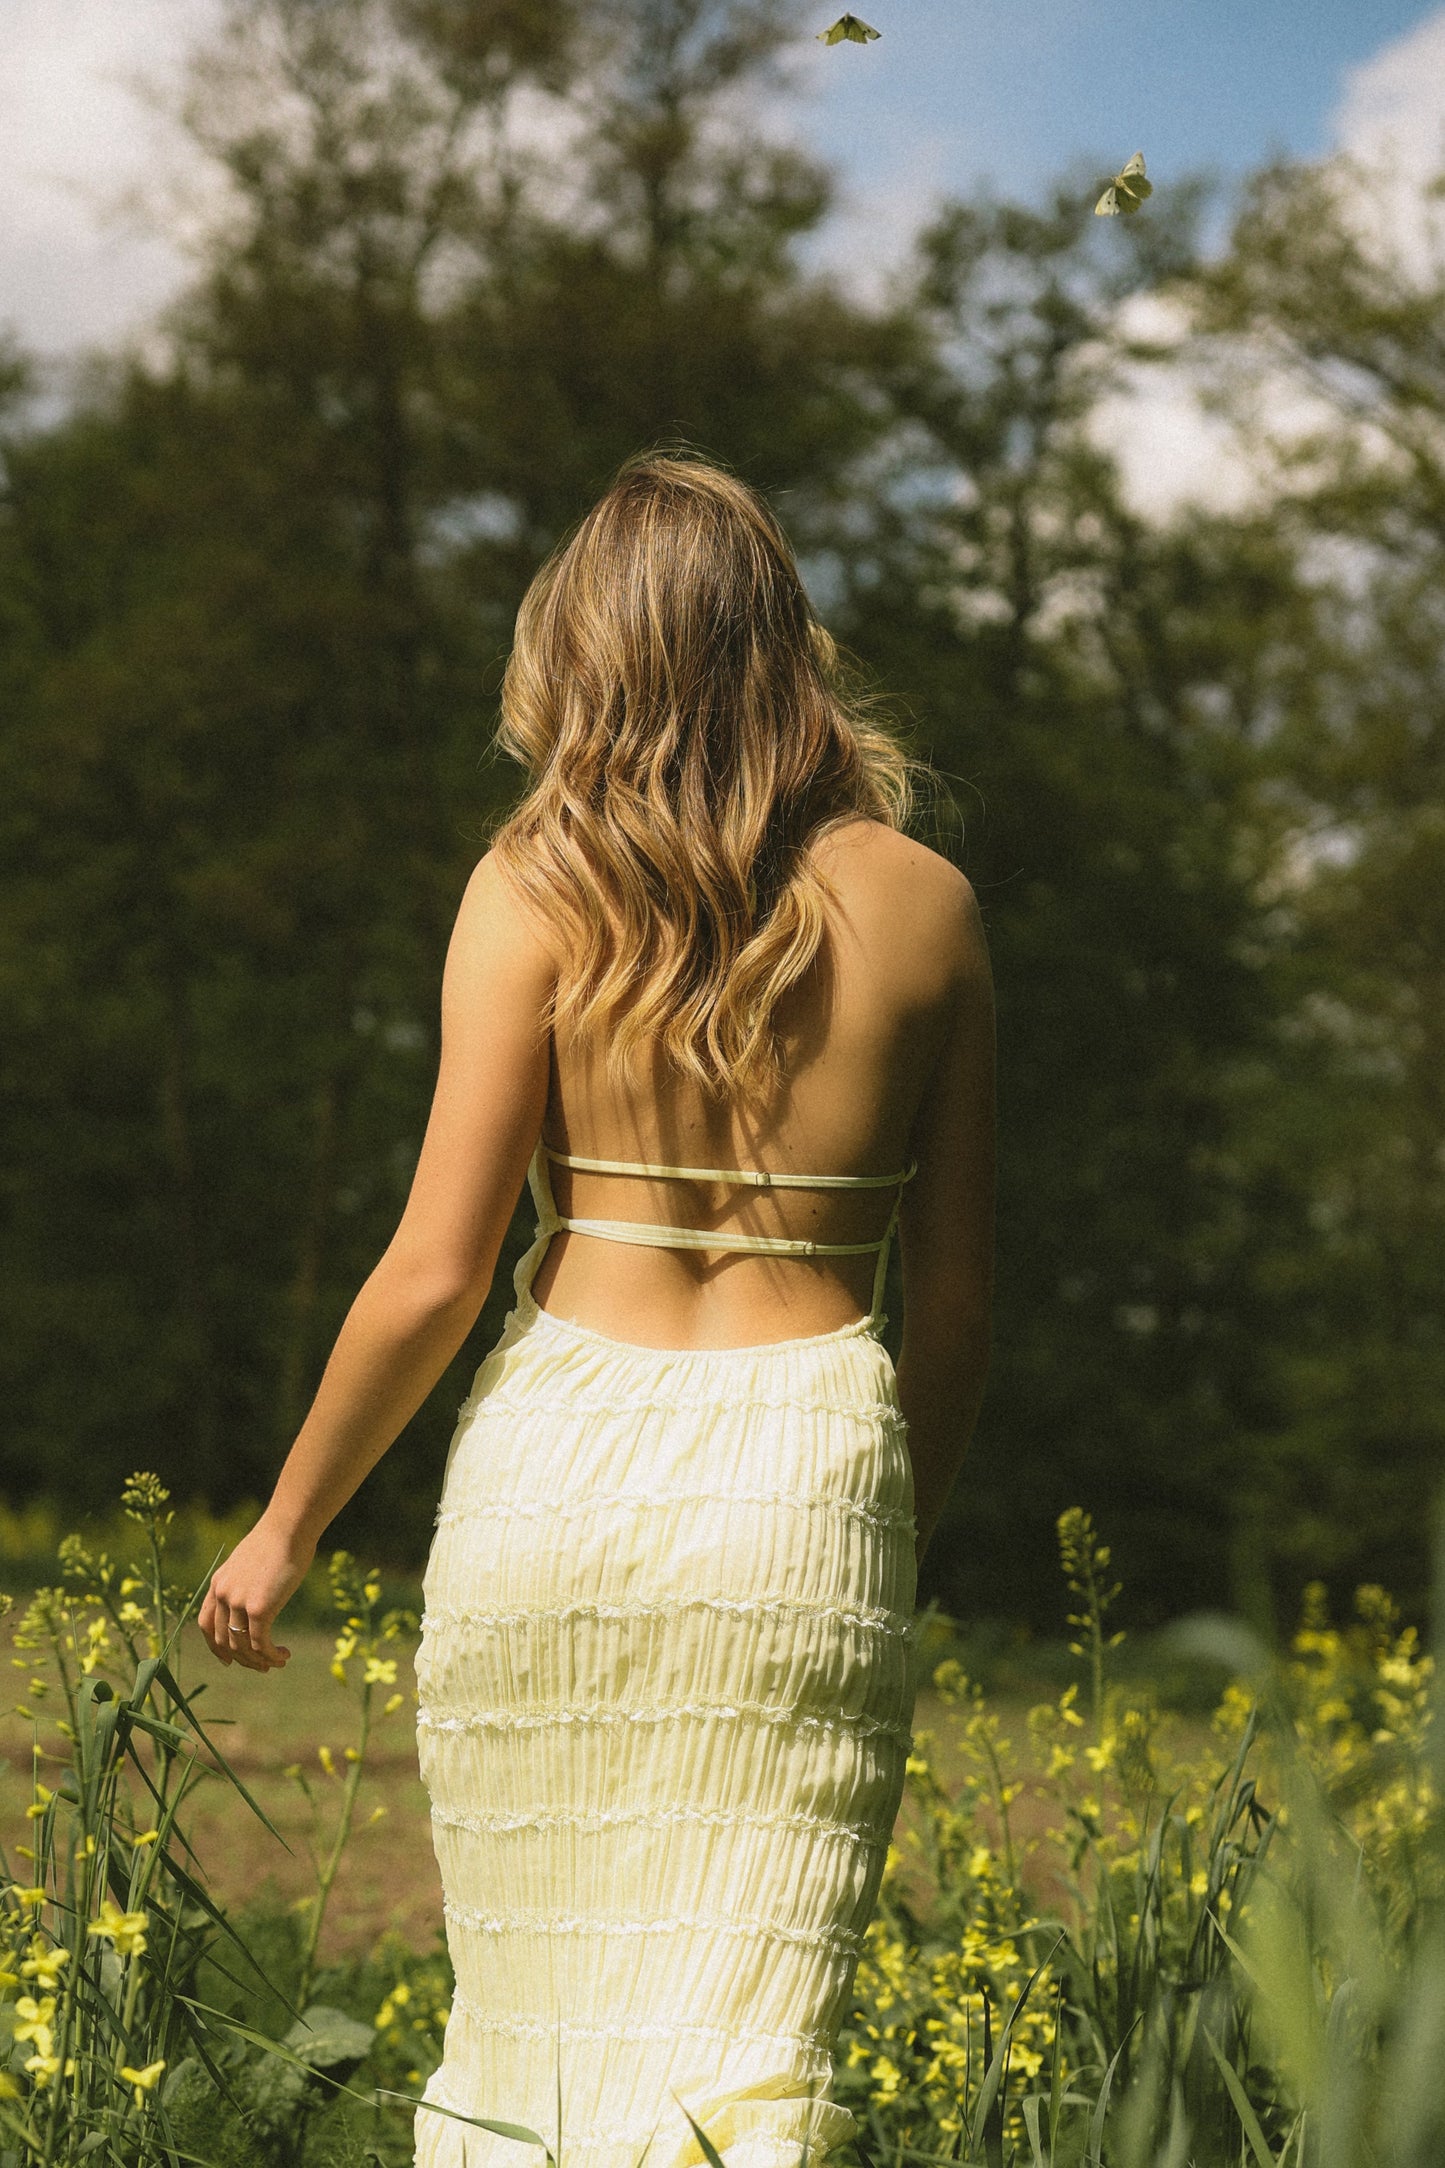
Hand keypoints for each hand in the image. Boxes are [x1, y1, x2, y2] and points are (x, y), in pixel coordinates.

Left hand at [197, 1515, 313, 1671]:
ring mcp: (238, 1602)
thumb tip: (257, 1595)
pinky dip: (271, 1655)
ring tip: (277, 1662)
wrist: (289, 1528)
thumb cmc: (278, 1540)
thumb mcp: (251, 1561)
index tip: (229, 1660)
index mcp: (218, 1583)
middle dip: (243, 1659)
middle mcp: (223, 1594)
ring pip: (242, 1646)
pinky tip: (283, 1655)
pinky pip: (261, 1643)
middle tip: (263, 1666)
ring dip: (259, 1660)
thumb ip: (246, 1581)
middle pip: (224, 1640)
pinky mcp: (259, 1608)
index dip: (215, 1646)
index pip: (205, 1624)